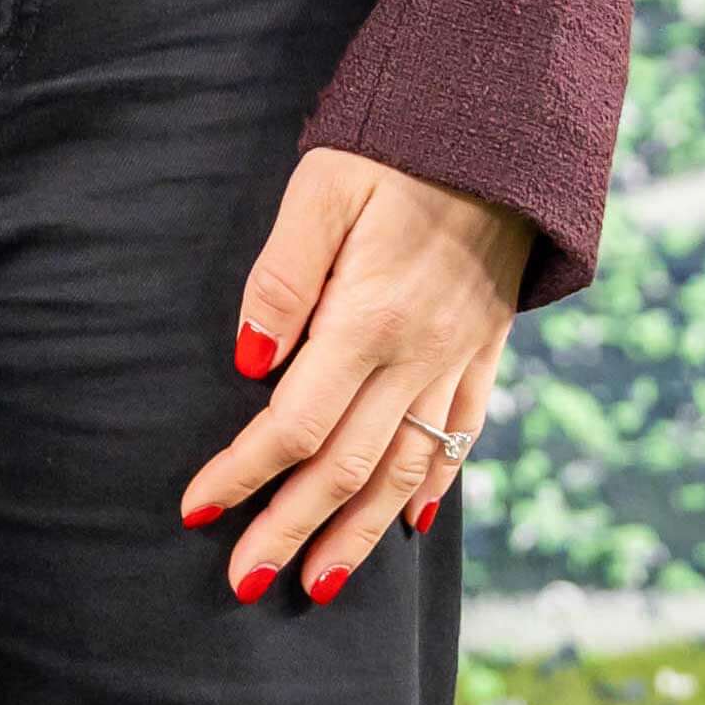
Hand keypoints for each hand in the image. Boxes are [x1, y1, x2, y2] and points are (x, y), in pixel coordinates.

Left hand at [182, 151, 529, 604]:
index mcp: (367, 319)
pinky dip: (431, 486)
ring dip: (357, 535)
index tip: (196, 507)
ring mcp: (457, 357)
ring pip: (404, 471)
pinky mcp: (487, 347)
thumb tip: (250, 361)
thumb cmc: (399, 140)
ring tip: (317, 585)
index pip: (293, 424)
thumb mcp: (324, 184)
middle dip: (290, 529)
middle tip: (244, 581)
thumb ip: (283, 274)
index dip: (242, 471)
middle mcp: (416, 354)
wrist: (508, 120)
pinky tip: (408, 521)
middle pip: (344, 468)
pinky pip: (461, 435)